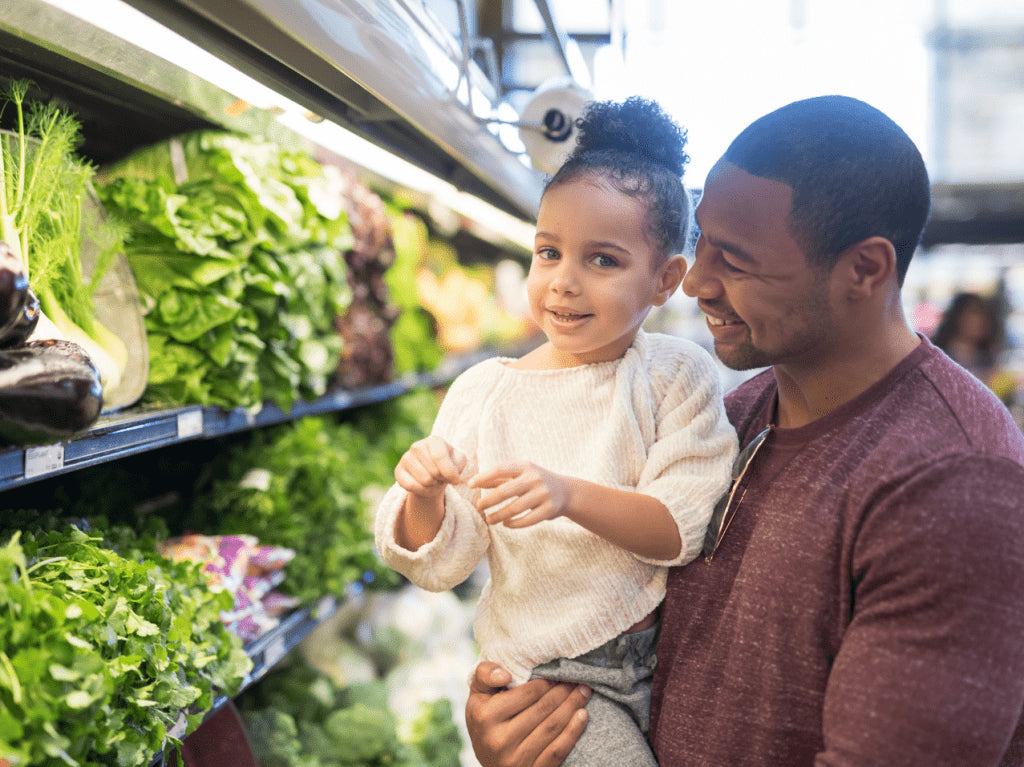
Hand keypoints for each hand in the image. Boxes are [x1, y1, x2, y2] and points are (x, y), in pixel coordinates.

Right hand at [394, 436, 467, 498]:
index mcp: (434, 440)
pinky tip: (425, 486)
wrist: (433, 473)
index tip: (455, 480)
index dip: (449, 473)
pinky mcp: (398, 471)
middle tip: (442, 478)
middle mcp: (417, 446)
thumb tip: (453, 477)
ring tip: (435, 481)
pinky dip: (422, 491)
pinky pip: (411, 486)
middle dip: (442, 480)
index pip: (439, 457)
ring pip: (424, 481)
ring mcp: (406, 458)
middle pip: (433, 472)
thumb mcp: (459, 462)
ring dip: (433, 486)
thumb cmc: (448, 465)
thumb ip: (459, 465)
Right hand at [466, 662, 589, 766]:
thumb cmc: (485, 719)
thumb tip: (506, 674)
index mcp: (485, 716)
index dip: (547, 681)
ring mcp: (515, 759)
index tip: (559, 672)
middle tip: (576, 680)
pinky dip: (573, 732)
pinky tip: (583, 716)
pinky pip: (557, 751)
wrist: (488, 759)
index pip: (527, 693)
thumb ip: (485, 674)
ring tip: (583, 692)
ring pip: (552, 728)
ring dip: (572, 707)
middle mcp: (499, 740)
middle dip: (564, 691)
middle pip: (543, 709)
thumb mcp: (478, 694)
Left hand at [469, 463, 571, 527]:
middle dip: (488, 500)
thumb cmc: (536, 482)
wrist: (566, 491)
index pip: (500, 469)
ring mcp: (543, 494)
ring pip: (515, 508)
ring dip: (498, 515)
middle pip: (505, 491)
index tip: (470, 485)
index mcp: (525, 467)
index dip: (483, 477)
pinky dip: (514, 523)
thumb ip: (499, 478)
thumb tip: (474, 482)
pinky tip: (506, 524)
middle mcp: (535, 478)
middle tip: (478, 507)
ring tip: (489, 519)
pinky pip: (527, 519)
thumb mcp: (521, 474)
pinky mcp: (549, 509)